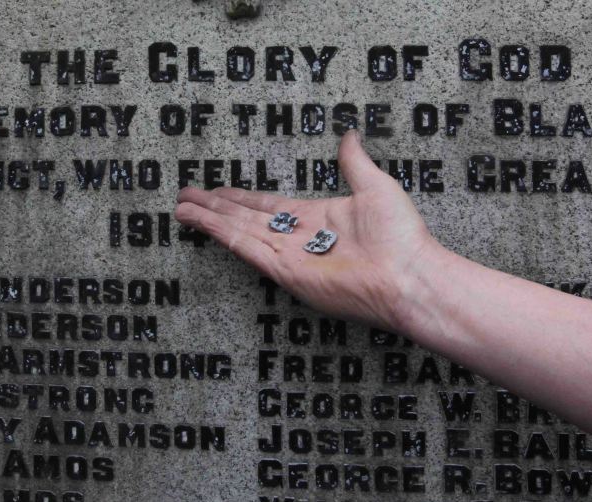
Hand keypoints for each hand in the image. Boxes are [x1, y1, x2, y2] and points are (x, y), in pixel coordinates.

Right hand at [174, 130, 444, 331]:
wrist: (410, 275)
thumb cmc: (402, 237)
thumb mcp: (375, 186)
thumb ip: (354, 163)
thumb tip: (349, 137)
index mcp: (316, 219)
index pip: (268, 206)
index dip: (240, 198)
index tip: (218, 190)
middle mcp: (298, 238)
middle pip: (246, 219)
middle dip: (215, 208)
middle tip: (186, 197)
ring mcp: (289, 256)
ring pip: (239, 232)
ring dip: (210, 220)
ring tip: (182, 208)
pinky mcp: (286, 271)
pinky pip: (247, 248)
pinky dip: (222, 234)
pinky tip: (202, 222)